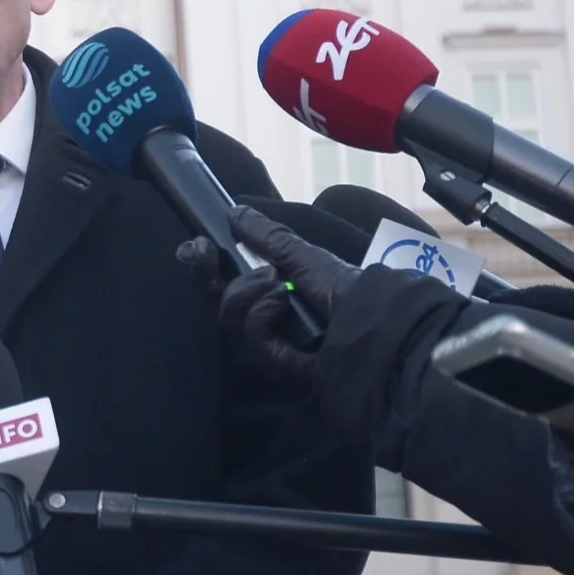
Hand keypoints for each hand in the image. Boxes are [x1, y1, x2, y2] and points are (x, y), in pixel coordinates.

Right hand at [176, 206, 357, 385]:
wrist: (374, 321)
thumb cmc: (344, 286)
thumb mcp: (304, 255)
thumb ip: (267, 237)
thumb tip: (235, 212)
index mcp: (270, 285)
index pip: (224, 276)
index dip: (204, 263)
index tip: (199, 245)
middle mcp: (265, 312)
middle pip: (217, 297)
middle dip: (206, 273)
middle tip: (205, 252)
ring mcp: (270, 338)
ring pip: (230, 314)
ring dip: (246, 291)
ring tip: (276, 283)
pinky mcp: (276, 362)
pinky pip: (253, 334)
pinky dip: (264, 314)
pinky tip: (282, 302)